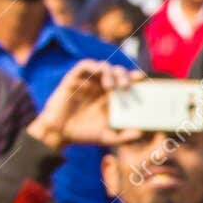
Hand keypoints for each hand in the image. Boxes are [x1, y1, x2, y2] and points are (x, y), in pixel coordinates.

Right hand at [27, 60, 142, 150]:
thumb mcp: (107, 137)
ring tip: (112, 87)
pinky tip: (101, 78)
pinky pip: (85, 65)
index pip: (126, 82)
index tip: (144, 81)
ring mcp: (87, 81)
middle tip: (127, 87)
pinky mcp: (74, 78)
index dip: (136, 78)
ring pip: (104, 66)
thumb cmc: (82, 135)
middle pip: (118, 71)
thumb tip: (140, 132)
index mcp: (111, 97)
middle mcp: (100, 87)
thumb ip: (124, 136)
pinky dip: (95, 67)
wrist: (58, 134)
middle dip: (125, 76)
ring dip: (111, 72)